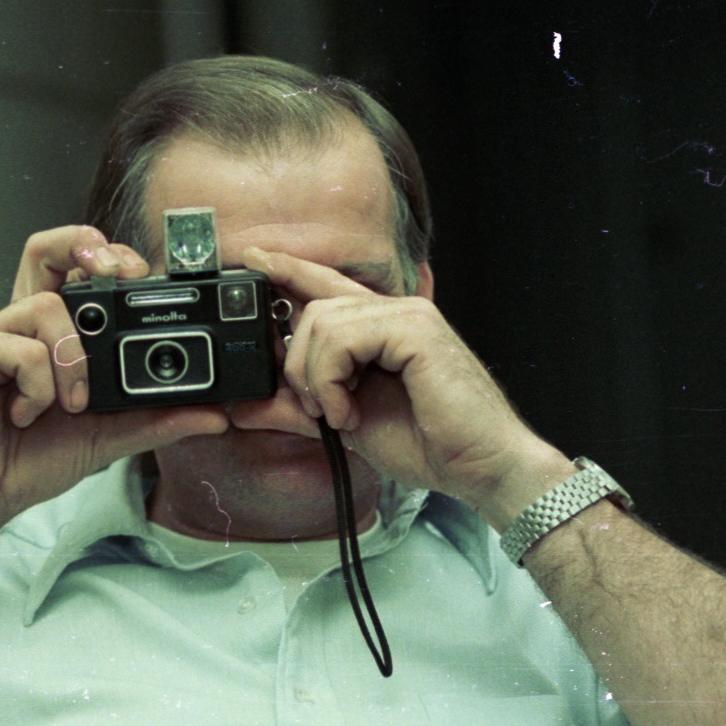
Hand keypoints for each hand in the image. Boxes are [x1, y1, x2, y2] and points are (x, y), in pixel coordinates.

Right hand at [0, 226, 227, 552]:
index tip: (142, 273)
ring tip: (71, 406)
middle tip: (118, 274)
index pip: (79, 269)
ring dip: (74, 360)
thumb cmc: (32, 458)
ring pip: (49, 306)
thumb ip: (159, 420)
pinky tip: (27, 415)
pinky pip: (22, 350)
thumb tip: (218, 414)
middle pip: (47, 248)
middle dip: (86, 249)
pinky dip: (39, 387)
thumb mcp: (110, 437)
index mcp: (54, 334)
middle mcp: (24, 324)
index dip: (109, 256)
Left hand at [244, 246, 570, 524]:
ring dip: (317, 379)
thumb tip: (244, 406)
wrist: (481, 467)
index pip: (328, 286)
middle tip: (321, 410)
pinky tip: (353, 412)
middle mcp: (396, 312)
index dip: (290, 270)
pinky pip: (344, 338)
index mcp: (383, 328)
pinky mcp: (415, 328)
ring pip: (323, 323)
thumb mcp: (347, 422)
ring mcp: (408, 316)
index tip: (253, 258)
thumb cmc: (430, 445)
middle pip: (314, 309)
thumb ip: (301, 405)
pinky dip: (334, 381)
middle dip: (298, 365)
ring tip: (342, 415)